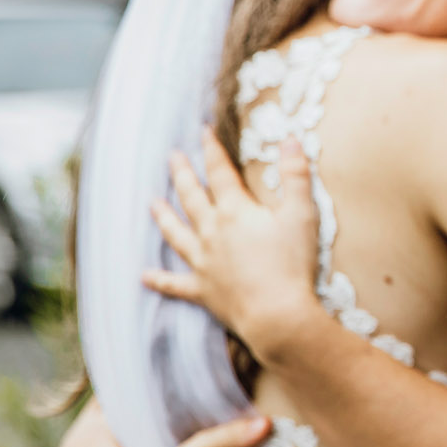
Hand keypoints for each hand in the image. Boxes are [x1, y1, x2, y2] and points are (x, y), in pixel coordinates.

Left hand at [145, 132, 325, 363]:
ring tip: (152, 204)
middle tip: (171, 158)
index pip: (220, 172)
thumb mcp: (302, 213)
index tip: (203, 132)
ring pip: (176, 234)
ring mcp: (203, 262)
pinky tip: (144, 276)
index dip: (211, 150)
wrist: (276, 314)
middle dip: (182, 175)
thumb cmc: (292, 263)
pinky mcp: (203, 290)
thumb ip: (296, 175)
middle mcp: (212, 232)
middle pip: (191, 198)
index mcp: (235, 211)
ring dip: (163, 218)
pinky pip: (175, 284)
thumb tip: (289, 139)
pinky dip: (159, 280)